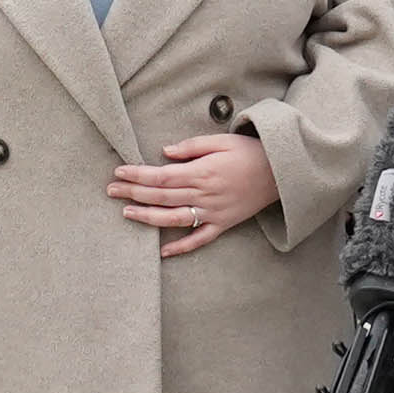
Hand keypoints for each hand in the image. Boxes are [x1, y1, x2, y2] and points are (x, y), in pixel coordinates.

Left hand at [110, 132, 280, 257]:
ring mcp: (213, 212)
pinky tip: (162, 251)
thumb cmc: (250, 152)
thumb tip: (164, 153)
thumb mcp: (221, 141)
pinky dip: (181, 247)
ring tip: (126, 213)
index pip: (161, 175)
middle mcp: (205, 195)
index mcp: (202, 172)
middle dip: (133, 193)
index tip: (119, 172)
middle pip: (161, 196)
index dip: (137, 175)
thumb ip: (191, 147)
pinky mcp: (223, 224)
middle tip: (111, 190)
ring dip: (148, 217)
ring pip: (174, 219)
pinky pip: (199, 239)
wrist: (283, 172)